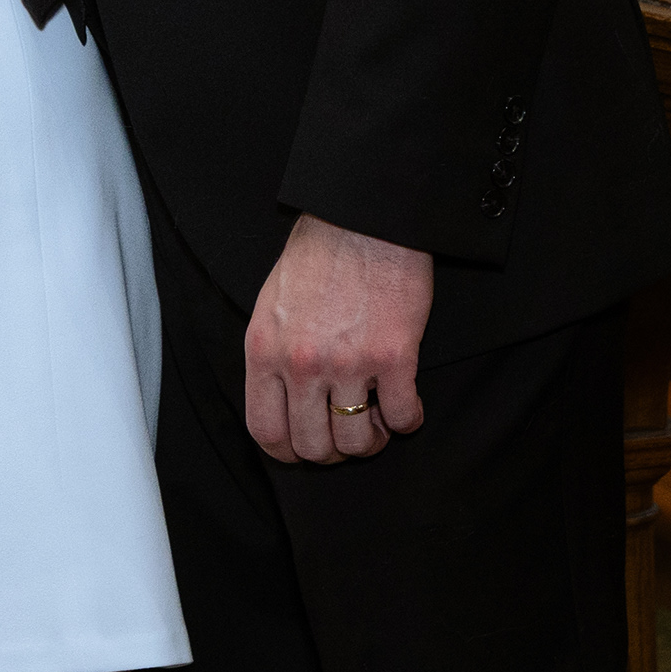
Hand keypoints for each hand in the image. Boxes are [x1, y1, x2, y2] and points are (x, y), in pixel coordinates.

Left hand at [244, 214, 430, 464]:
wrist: (362, 219)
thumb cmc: (317, 256)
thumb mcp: (272, 306)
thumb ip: (273, 355)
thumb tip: (282, 400)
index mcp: (265, 351)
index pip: (266, 431)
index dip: (287, 452)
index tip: (304, 449)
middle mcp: (302, 364)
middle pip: (312, 446)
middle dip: (332, 453)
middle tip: (346, 436)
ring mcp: (348, 363)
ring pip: (356, 441)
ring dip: (370, 441)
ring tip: (377, 423)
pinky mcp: (393, 355)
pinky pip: (401, 416)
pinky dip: (406, 420)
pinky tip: (406, 406)